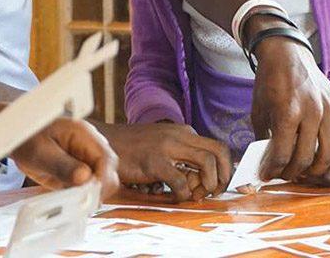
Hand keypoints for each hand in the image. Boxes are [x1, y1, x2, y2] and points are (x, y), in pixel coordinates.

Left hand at [11, 118, 119, 200]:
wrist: (18, 139)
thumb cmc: (27, 138)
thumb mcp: (40, 151)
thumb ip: (62, 164)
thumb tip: (85, 177)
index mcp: (85, 136)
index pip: (106, 159)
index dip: (103, 180)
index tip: (91, 196)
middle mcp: (90, 148)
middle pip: (108, 173)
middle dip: (97, 191)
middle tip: (78, 205)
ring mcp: (86, 161)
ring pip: (99, 184)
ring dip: (86, 197)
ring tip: (66, 204)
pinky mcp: (79, 174)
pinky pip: (85, 190)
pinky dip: (77, 199)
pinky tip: (63, 203)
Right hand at [98, 122, 230, 202]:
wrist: (104, 141)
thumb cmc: (135, 147)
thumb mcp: (164, 143)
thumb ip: (182, 153)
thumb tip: (202, 176)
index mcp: (185, 132)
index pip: (218, 148)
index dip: (224, 169)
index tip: (217, 185)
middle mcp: (180, 135)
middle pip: (220, 152)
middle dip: (225, 175)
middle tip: (215, 192)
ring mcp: (168, 147)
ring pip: (208, 162)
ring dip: (210, 183)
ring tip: (198, 195)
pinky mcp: (154, 162)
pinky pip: (181, 181)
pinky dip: (184, 194)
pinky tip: (176, 198)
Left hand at [250, 36, 329, 181]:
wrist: (286, 54)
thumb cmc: (269, 82)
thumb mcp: (259, 111)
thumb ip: (264, 138)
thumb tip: (268, 163)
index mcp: (286, 113)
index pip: (282, 154)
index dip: (273, 170)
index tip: (268, 175)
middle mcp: (310, 112)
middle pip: (305, 157)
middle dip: (293, 172)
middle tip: (287, 174)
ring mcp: (327, 107)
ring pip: (329, 150)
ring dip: (317, 166)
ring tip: (307, 168)